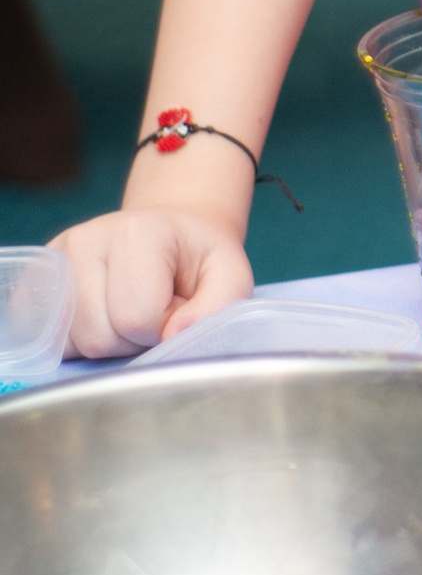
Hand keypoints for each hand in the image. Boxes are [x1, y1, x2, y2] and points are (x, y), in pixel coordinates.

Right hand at [51, 206, 253, 358]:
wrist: (169, 231)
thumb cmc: (198, 257)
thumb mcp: (230, 274)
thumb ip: (217, 306)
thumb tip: (172, 337)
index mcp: (137, 232)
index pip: (136, 318)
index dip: (163, 328)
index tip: (176, 307)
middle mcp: (85, 239)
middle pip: (99, 336)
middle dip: (134, 339)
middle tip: (154, 312)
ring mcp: (55, 259)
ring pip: (73, 343)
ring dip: (108, 342)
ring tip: (130, 312)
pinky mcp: (38, 279)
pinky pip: (52, 339)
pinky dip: (81, 341)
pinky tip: (104, 316)